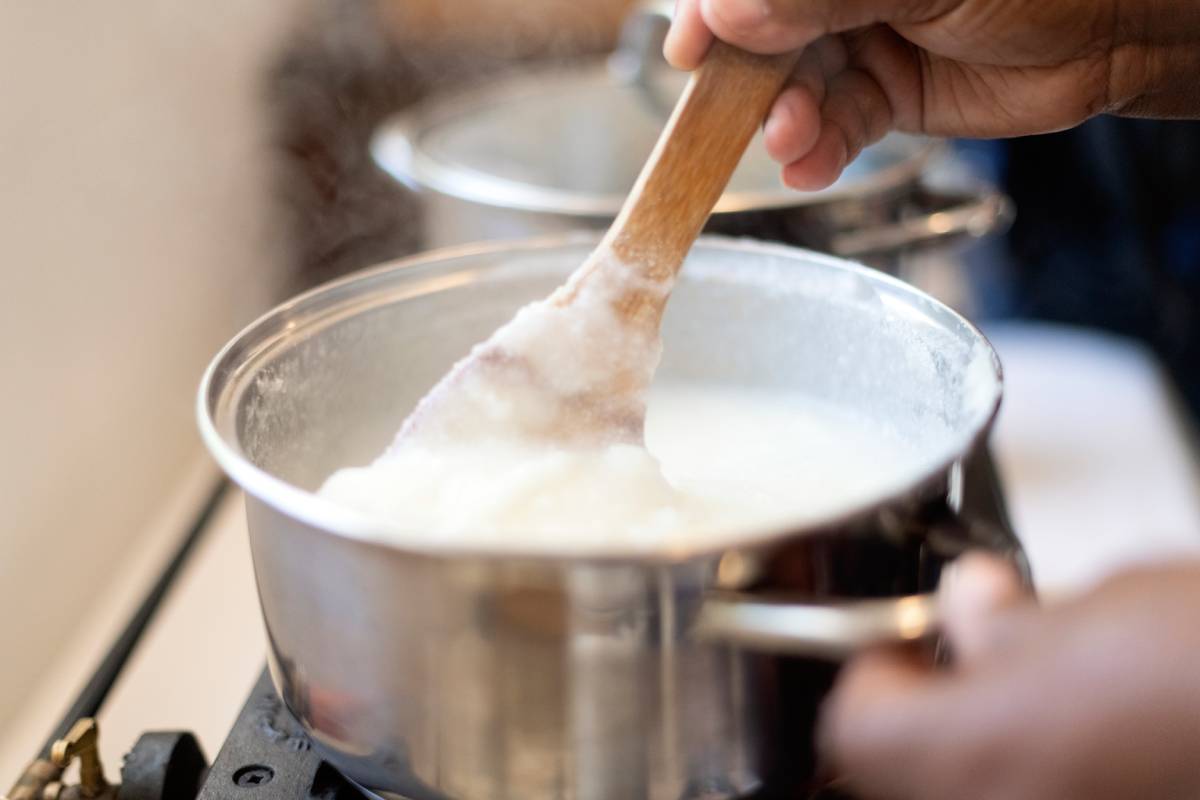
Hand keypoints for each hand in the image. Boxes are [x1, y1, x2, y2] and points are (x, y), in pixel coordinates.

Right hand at [664, 0, 1199, 188]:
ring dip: (785, 120)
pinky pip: (834, 126)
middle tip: (746, 111)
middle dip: (752, 78)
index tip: (691, 47)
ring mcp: (862, 40)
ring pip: (795, 86)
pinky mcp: (885, 96)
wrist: (1113, 32)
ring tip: (791, 139)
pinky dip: (818, 149)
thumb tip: (729, 14)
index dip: (714, 11)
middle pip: (763, 34)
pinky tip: (808, 164)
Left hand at [818, 554, 1199, 799]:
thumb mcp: (1101, 610)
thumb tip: (970, 606)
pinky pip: (1037, 798)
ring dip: (993, 751)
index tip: (909, 644)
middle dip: (934, 719)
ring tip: (1054, 701)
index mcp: (969, 753)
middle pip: (903, 776)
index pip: (854, 726)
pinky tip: (1096, 741)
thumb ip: (1011, 622)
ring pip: (970, 794)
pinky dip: (1044, 778)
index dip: (877, 674)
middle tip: (981, 667)